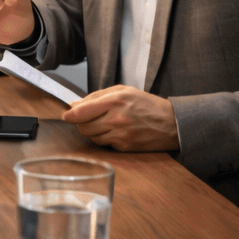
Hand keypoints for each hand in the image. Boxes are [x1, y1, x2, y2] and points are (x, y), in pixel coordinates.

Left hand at [62, 86, 179, 151]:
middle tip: (84, 119)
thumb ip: (96, 96)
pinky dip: (103, 139)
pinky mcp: (125, 147)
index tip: (66, 115)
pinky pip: (104, 144)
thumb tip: (74, 104)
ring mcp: (121, 135)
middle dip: (79, 123)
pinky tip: (112, 132)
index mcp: (114, 101)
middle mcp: (116, 119)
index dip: (69, 115)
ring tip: (101, 124)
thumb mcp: (123, 91)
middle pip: (83, 126)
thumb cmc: (147, 105)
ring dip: (91, 131)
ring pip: (91, 137)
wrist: (172, 124)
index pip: (81, 111)